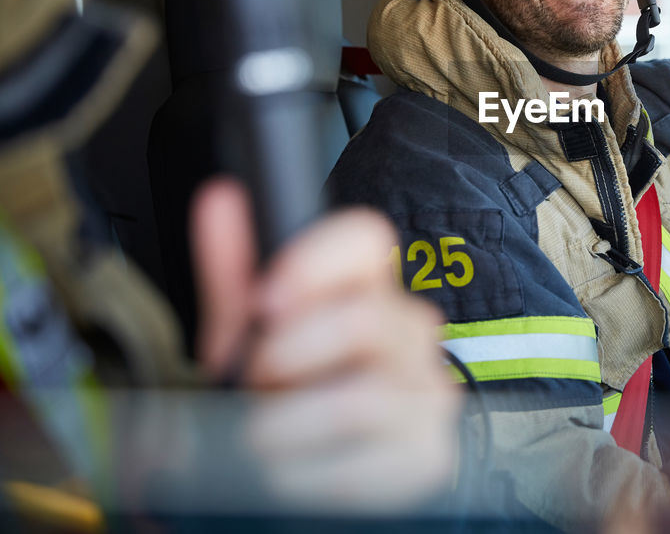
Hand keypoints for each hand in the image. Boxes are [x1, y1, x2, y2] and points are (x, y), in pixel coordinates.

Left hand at [191, 177, 460, 511]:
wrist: (295, 491)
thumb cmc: (281, 406)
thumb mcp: (245, 341)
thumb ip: (233, 273)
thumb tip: (221, 198)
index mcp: (369, 290)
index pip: (367, 237)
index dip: (314, 263)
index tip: (267, 302)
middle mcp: (411, 334)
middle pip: (364, 319)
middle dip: (287, 361)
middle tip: (258, 388)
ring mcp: (429, 396)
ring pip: (356, 400)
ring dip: (285, 431)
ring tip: (268, 440)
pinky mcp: (429, 459)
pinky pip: (361, 465)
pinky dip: (305, 479)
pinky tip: (298, 474)